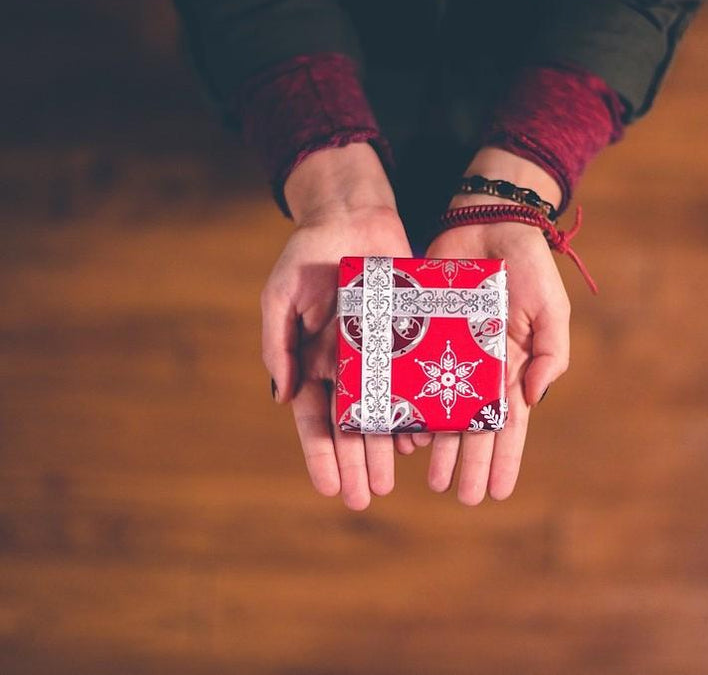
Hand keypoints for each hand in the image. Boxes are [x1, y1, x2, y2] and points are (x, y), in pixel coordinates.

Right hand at [262, 143, 411, 509]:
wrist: (353, 217)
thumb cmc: (310, 254)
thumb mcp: (282, 294)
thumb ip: (278, 343)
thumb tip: (282, 396)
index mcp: (314, 361)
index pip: (316, 418)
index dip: (321, 454)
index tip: (330, 488)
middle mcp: (348, 366)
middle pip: (351, 425)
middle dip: (355, 463)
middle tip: (366, 497)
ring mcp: (379, 355)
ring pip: (383, 411)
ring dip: (384, 448)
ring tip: (390, 479)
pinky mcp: (407, 338)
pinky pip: (413, 381)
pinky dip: (415, 410)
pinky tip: (421, 438)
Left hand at [408, 148, 571, 503]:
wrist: (486, 222)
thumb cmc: (526, 266)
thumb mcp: (550, 308)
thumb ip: (550, 353)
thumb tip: (533, 399)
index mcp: (512, 366)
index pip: (509, 424)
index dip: (505, 458)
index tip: (499, 493)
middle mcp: (479, 368)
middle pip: (473, 426)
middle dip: (469, 463)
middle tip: (460, 496)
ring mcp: (448, 353)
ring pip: (441, 409)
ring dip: (439, 446)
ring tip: (431, 478)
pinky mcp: (420, 334)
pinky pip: (412, 375)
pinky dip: (409, 404)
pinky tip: (404, 432)